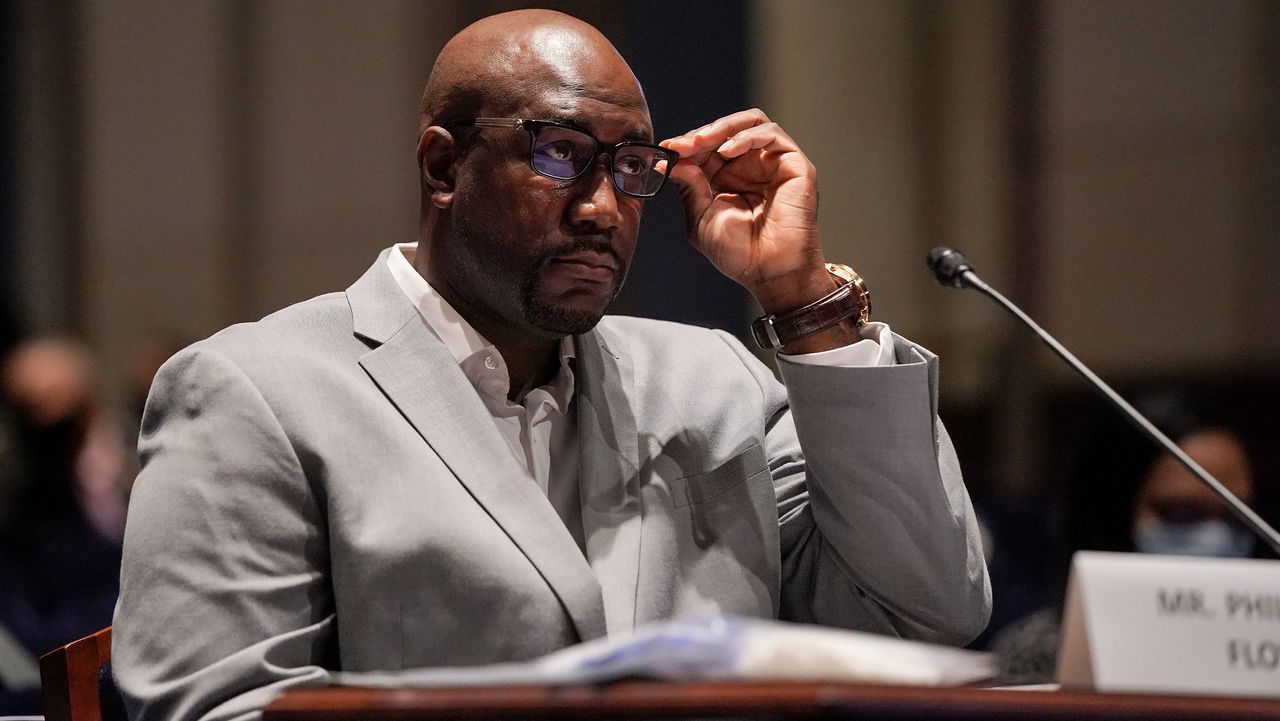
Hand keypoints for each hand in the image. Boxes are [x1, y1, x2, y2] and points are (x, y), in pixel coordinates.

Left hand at [661, 109, 835, 315]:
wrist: (768, 272)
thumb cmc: (738, 253)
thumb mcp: (701, 217)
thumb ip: (688, 186)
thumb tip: (671, 160)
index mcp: (728, 179)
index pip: (707, 148)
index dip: (686, 145)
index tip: (667, 149)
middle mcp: (751, 166)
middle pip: (726, 130)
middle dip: (700, 135)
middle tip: (681, 145)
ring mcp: (772, 163)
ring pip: (750, 122)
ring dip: (722, 128)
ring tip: (701, 142)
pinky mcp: (793, 164)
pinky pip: (771, 133)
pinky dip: (746, 136)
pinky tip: (727, 151)